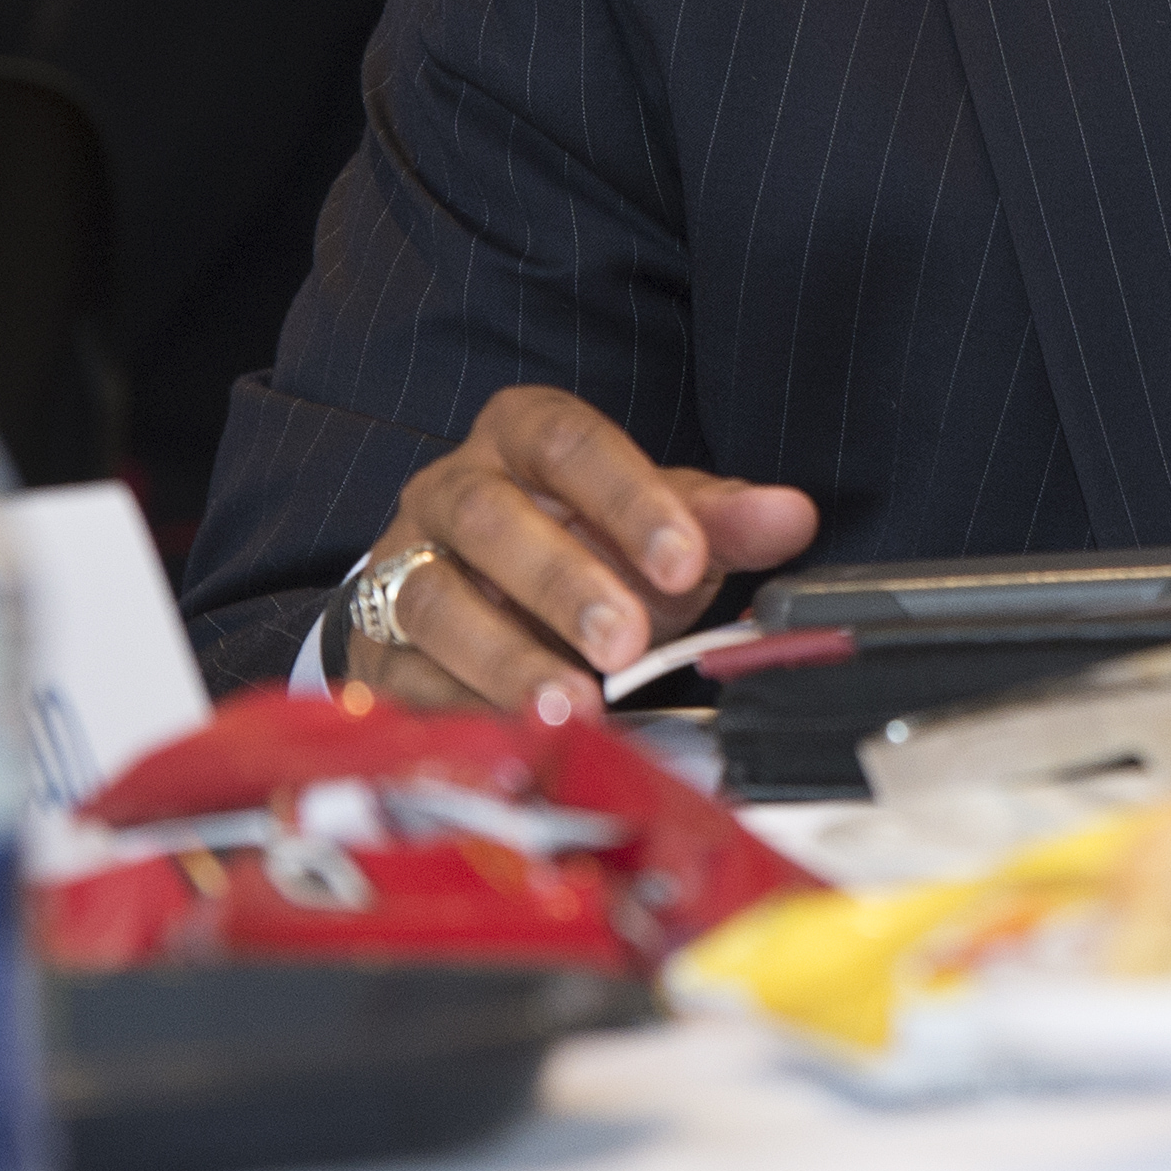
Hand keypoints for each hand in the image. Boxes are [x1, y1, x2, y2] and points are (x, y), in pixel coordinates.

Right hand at [350, 386, 819, 713]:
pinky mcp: (377, 648)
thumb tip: (792, 516)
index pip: (570, 445)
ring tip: (576, 703)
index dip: (628, 500)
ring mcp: (401, 567)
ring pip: (435, 600)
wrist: (482, 599)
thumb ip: (718, 520)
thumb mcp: (657, 525)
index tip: (685, 559)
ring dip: (507, 658)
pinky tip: (516, 735)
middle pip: (492, 520)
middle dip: (563, 582)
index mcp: (522, 436)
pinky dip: (461, 710)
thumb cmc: (584, 547)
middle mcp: (450, 490)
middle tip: (628, 642)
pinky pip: (404, 679)